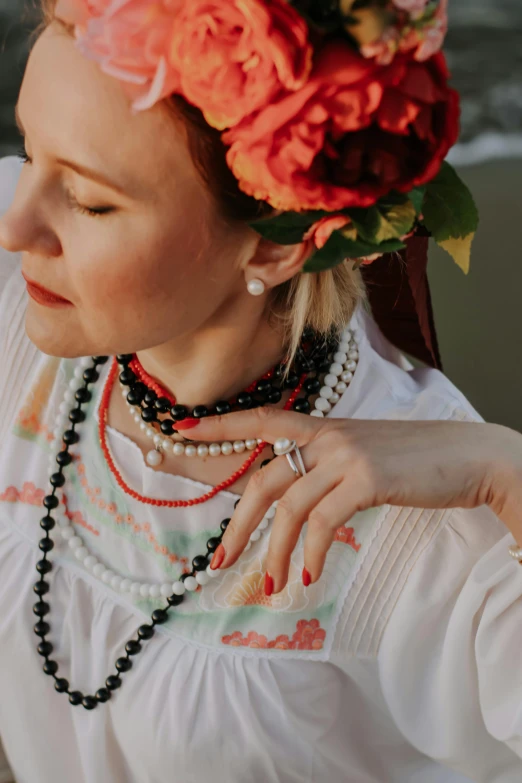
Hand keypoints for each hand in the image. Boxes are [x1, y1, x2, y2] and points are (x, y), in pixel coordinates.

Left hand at [184, 409, 521, 593]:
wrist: (470, 457)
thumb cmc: (418, 461)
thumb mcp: (365, 455)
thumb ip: (329, 469)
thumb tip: (299, 506)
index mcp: (325, 428)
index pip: (262, 419)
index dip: (221, 425)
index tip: (181, 429)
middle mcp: (329, 437)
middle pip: (265, 480)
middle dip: (239, 525)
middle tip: (220, 561)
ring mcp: (347, 455)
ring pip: (290, 508)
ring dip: (278, 553)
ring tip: (275, 586)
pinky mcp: (367, 478)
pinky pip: (323, 521)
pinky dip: (312, 551)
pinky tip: (312, 575)